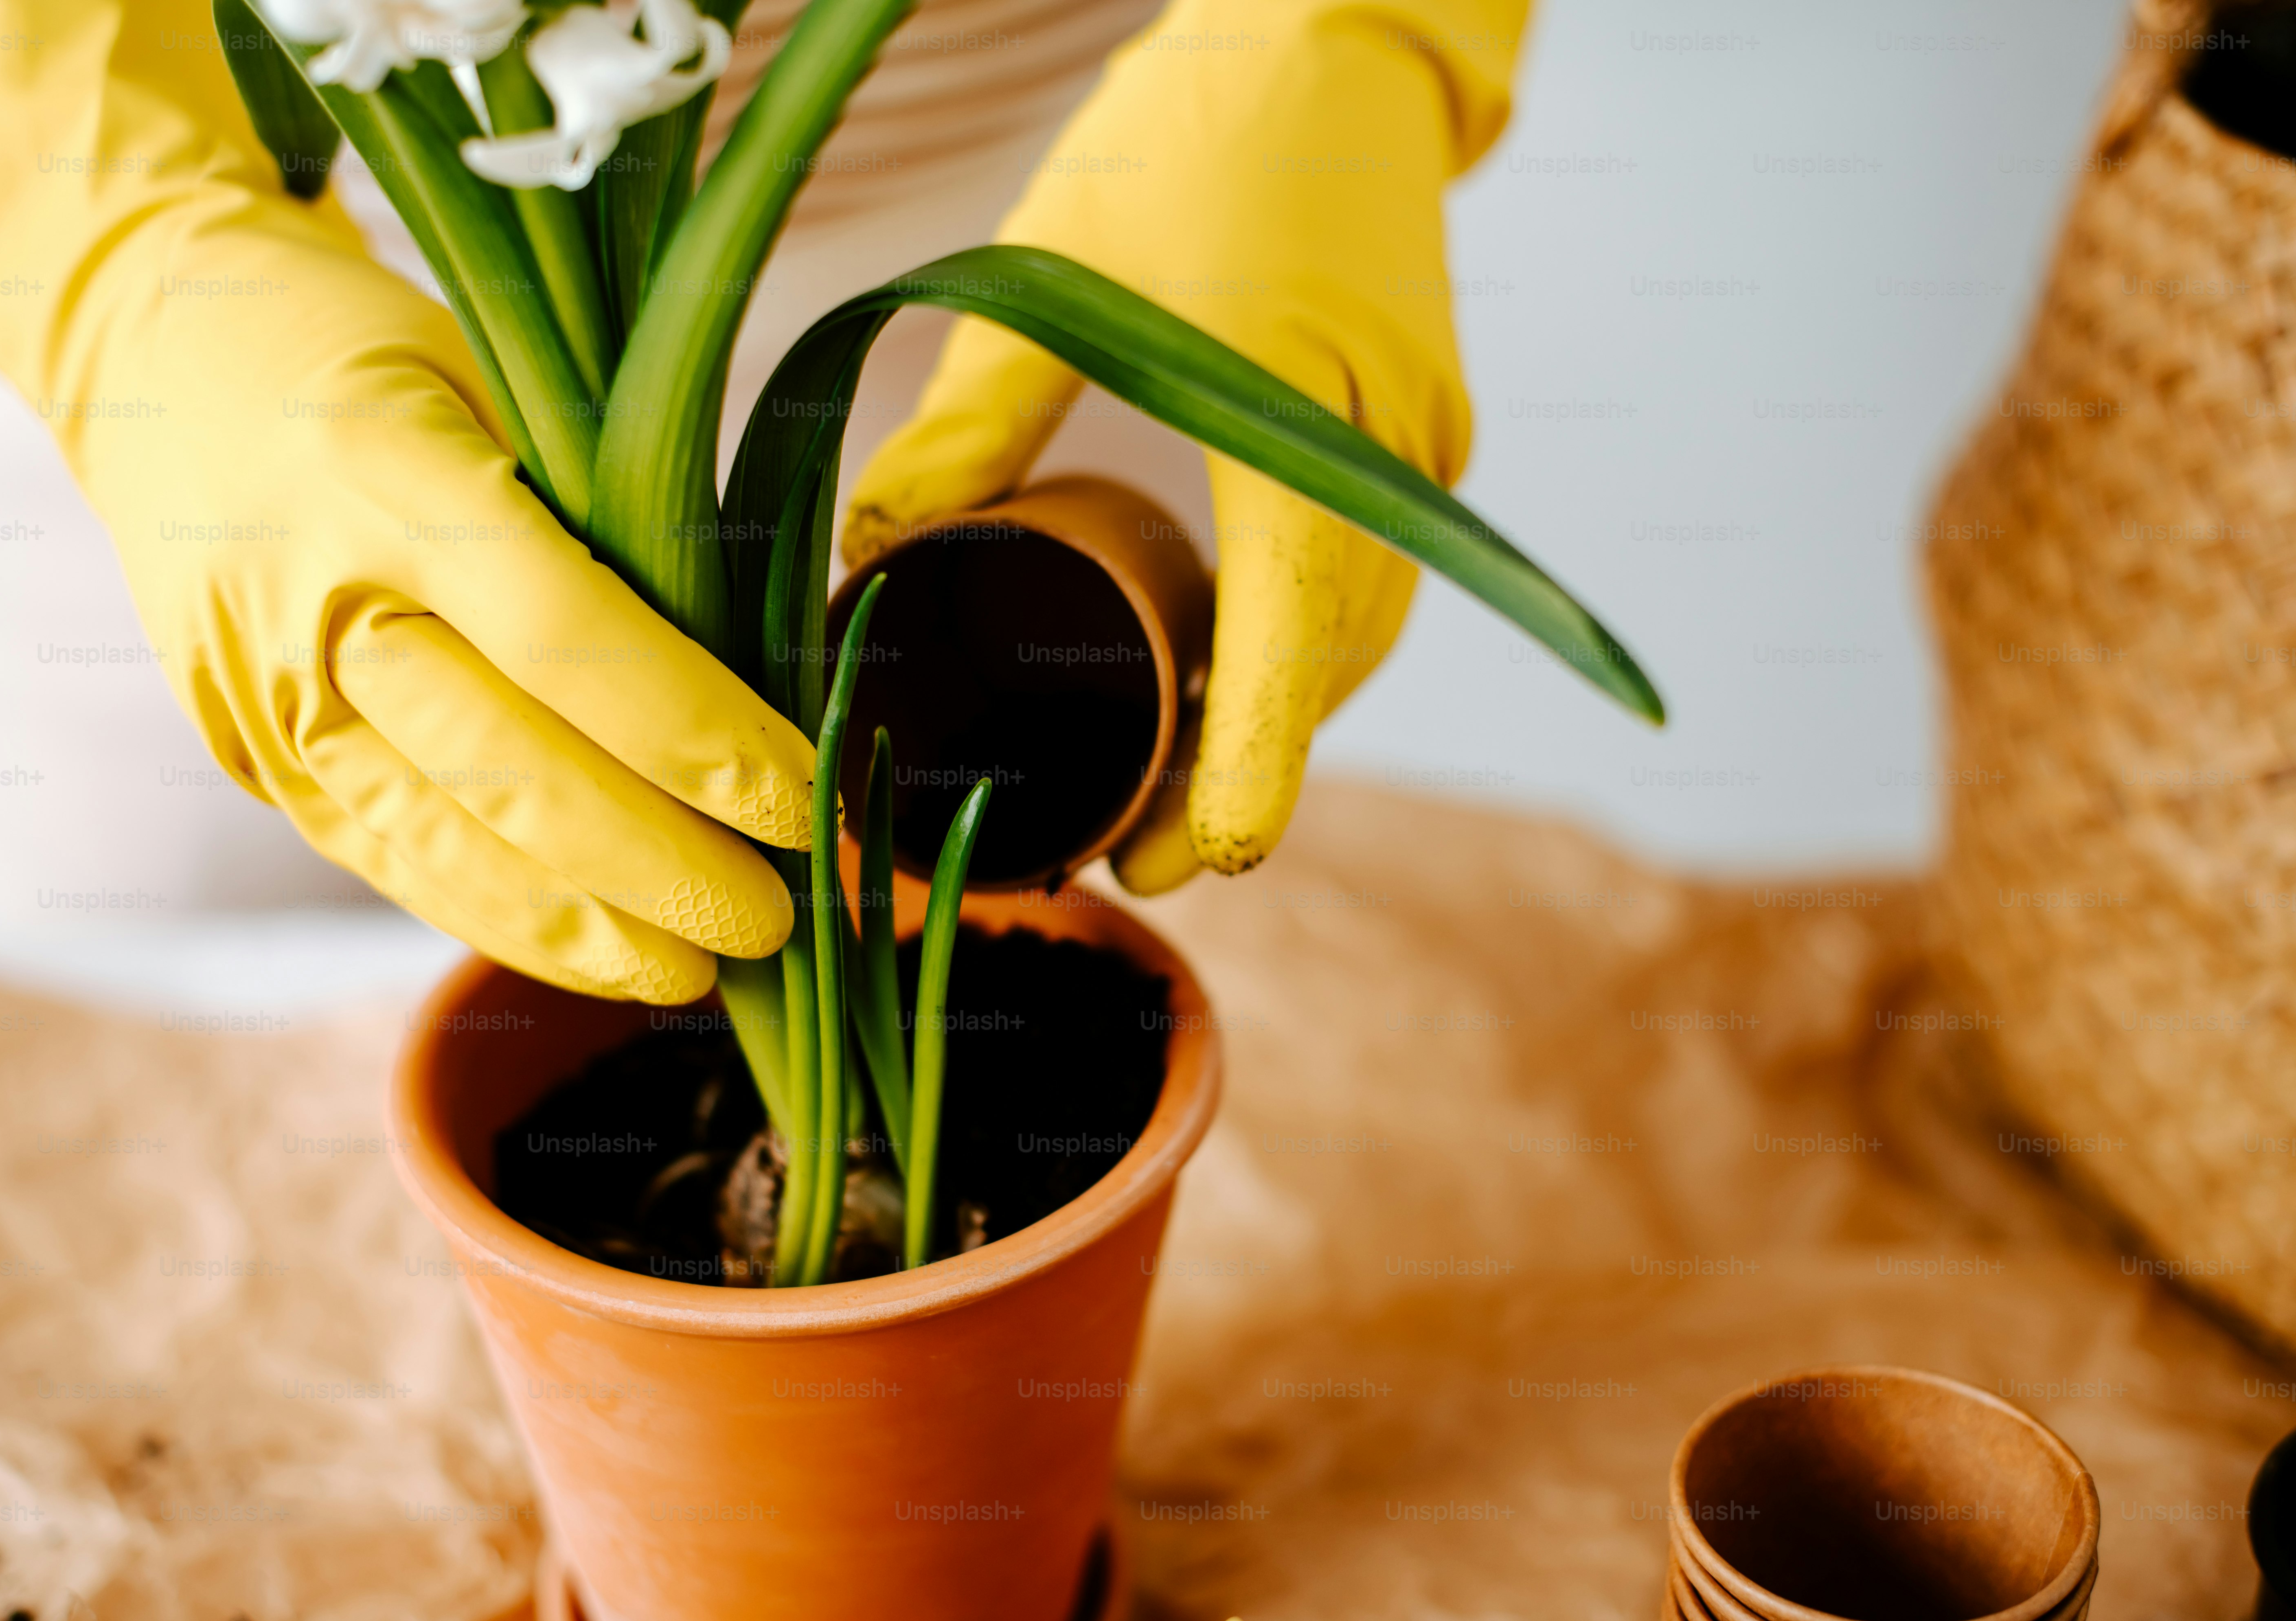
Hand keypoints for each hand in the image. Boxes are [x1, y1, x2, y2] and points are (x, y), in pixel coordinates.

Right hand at [0, 0, 810, 1002]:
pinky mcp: (250, 758)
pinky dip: (500, 919)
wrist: (159, 351)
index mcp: (386, 476)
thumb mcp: (501, 377)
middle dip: (659, 867)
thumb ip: (607, 522)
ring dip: (585, 931)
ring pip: (445, 849)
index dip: (698, 739)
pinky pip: (388, 863)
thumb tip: (758, 678)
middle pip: (513, 773)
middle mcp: (312, 601)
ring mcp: (266, 697)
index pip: (572, 642)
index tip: (804, 803)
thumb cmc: (372, 353)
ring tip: (696, 974)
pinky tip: (595, 952)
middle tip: (772, 923)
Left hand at [843, 0, 1528, 889]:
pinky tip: (1226, 663)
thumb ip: (971, 419)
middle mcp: (1385, 461)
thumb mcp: (1059, 277)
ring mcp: (1420, 449)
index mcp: (1298, 432)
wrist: (1333, 45)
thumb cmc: (1191, 144)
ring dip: (1276, 717)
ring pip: (1357, 635)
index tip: (1187, 863)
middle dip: (1243, 775)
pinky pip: (1366, 576)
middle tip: (1133, 853)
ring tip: (1171, 782)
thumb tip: (875, 542)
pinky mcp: (1415, 430)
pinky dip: (1301, 643)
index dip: (1244, 777)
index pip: (1289, 650)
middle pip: (1327, 671)